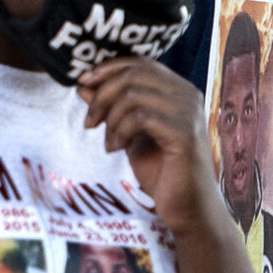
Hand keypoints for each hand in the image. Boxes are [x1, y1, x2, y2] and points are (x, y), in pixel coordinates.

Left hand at [75, 56, 218, 238]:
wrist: (188, 209)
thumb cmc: (162, 172)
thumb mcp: (129, 133)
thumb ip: (112, 107)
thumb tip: (83, 84)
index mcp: (178, 90)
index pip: (139, 63)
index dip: (107, 69)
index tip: (82, 83)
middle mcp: (188, 95)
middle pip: (133, 75)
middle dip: (102, 94)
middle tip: (89, 121)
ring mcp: (189, 113)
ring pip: (134, 94)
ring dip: (110, 117)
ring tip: (108, 142)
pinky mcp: (185, 134)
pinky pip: (141, 118)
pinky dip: (121, 131)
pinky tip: (117, 149)